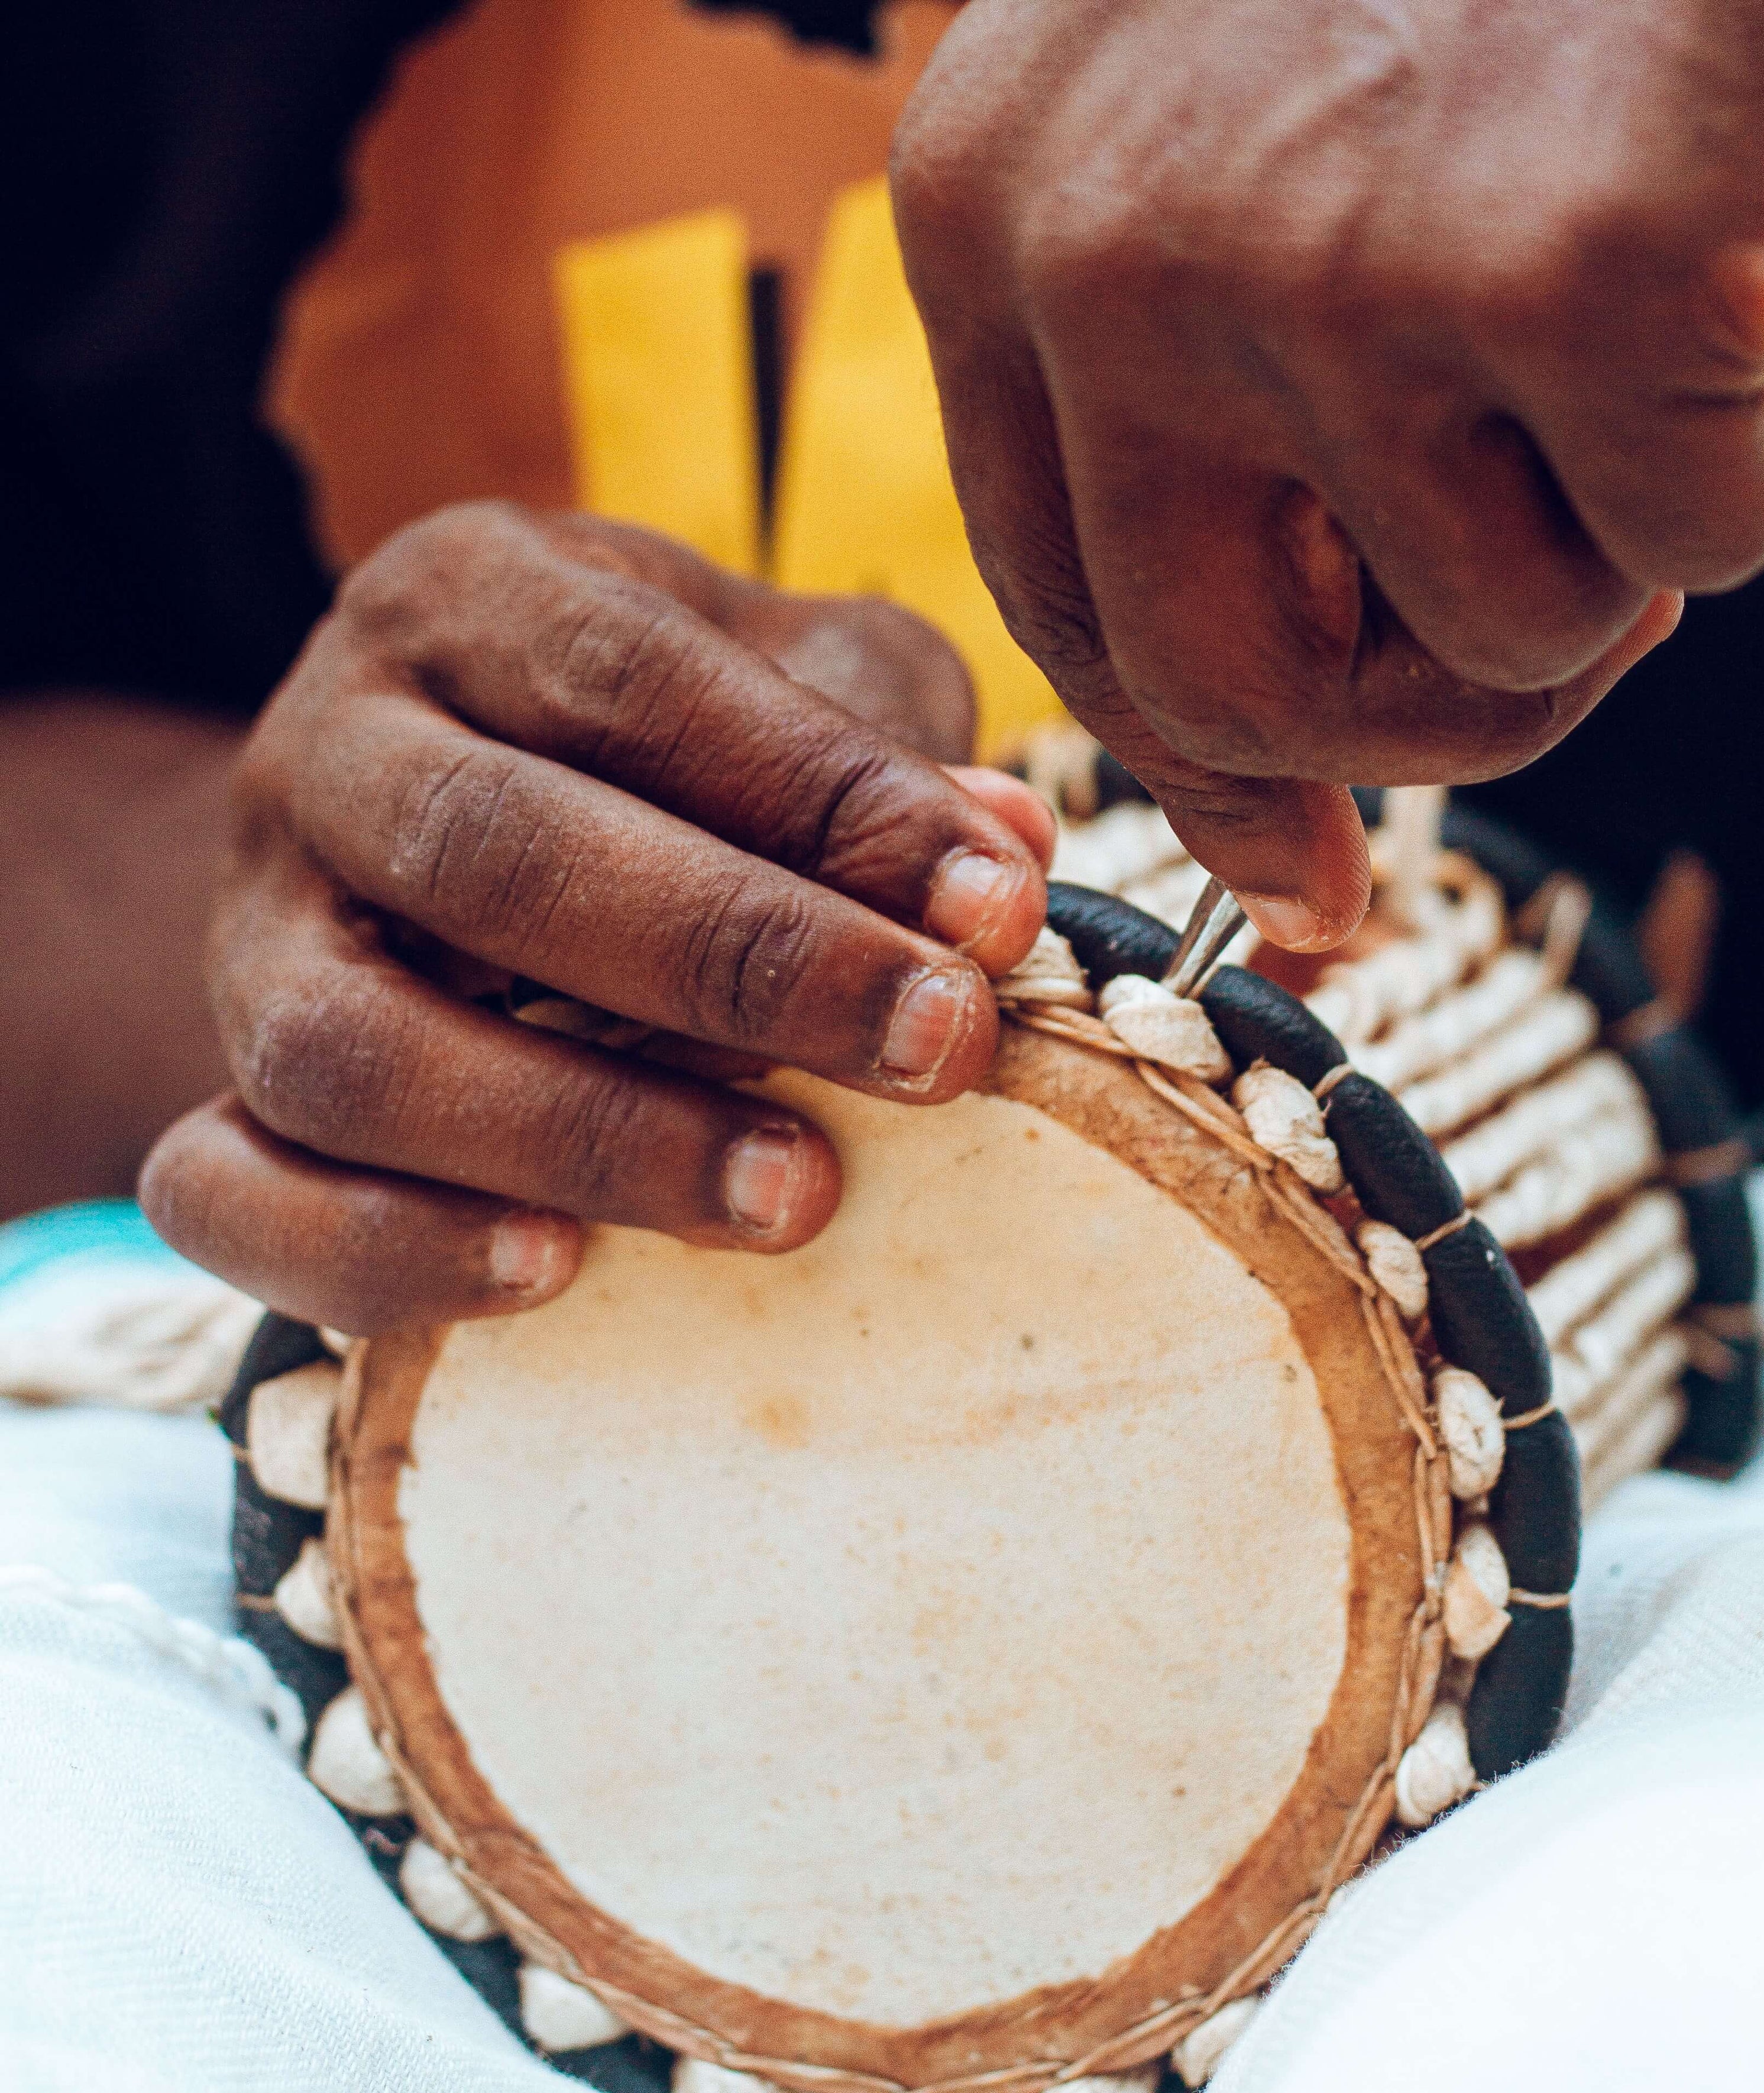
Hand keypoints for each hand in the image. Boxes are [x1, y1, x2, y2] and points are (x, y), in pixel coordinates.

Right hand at [140, 505, 1051, 1332]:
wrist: (449, 809)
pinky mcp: (212, 1092)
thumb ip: (880, 747)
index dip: (824, 797)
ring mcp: (250, 933)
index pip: (634, 679)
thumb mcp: (781, 679)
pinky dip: (384, 1249)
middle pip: (490, 851)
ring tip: (796, 1196)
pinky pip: (226, 1193)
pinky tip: (558, 1273)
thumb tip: (1005, 850)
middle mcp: (324, 749)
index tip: (998, 907)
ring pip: (348, 1047)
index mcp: (467, 601)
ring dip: (586, 1133)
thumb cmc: (662, 742)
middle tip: (934, 1049)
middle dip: (733, 961)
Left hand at [893, 0, 1763, 943]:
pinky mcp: (1563, 276)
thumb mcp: (1248, 157)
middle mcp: (1108, 251)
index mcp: (996, 211)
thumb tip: (1280, 809)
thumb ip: (1219, 443)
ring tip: (1679, 306)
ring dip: (1622, 533)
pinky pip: (1685, 546)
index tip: (1297, 874)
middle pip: (1230, 685)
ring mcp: (1320, 264)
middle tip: (1566, 639)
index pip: (1055, 603)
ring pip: (1494, 629)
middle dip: (1419, 720)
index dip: (1191, 766)